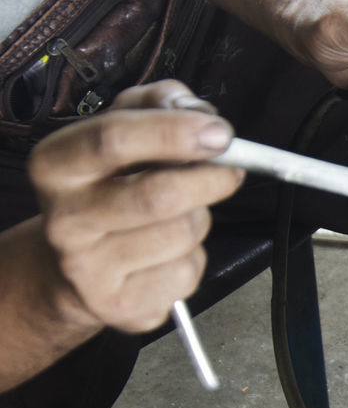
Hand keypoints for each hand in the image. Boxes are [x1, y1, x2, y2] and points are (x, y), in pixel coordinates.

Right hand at [28, 81, 243, 333]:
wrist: (74, 266)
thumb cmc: (112, 184)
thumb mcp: (125, 127)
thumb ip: (161, 103)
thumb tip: (199, 112)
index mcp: (57, 165)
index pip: (113, 139)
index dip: (174, 132)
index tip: (220, 133)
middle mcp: (64, 219)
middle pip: (156, 195)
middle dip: (208, 180)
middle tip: (231, 170)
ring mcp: (88, 269)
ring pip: (182, 234)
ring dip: (202, 218)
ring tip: (183, 214)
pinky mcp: (120, 305)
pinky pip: (187, 272)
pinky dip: (195, 257)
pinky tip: (170, 251)